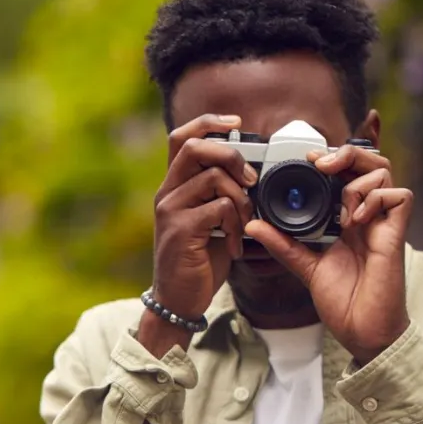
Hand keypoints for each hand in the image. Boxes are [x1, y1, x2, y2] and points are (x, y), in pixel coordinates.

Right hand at [144, 114, 256, 351]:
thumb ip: (224, 195)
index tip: (236, 123)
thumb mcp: (213, 220)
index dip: (208, 123)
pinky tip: (238, 244)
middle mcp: (167, 192)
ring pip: (212, 178)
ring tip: (246, 222)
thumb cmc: (200, 259)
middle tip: (251, 179)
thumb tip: (256, 173)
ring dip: (241, 198)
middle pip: (195, 148)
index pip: (182, 138)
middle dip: (231, 155)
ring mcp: (170, 210)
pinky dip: (236, 224)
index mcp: (175, 186)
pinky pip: (217, 209)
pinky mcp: (180, 231)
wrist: (179, 300)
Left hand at [245, 144, 411, 364]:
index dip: (333, 159)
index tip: (307, 160)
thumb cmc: (343, 302)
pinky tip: (355, 219)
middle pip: (371, 163)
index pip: (349, 173)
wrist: (362, 330)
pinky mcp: (396, 235)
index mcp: (350, 219)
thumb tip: (254, 225)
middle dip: (347, 154)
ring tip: (341, 208)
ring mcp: (384, 224)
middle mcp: (369, 216)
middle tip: (320, 164)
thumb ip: (283, 243)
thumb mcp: (305, 266)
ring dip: (357, 180)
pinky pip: (400, 196)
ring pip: (385, 172)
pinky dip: (375, 198)